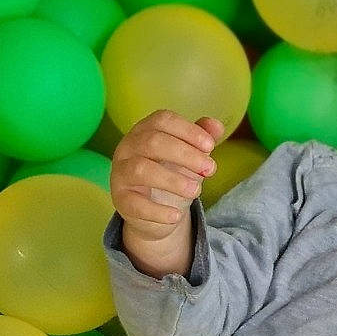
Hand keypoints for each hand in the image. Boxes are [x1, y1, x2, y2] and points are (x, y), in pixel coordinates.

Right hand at [111, 110, 222, 243]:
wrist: (155, 213)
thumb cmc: (171, 174)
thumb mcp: (190, 156)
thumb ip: (201, 139)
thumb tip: (216, 125)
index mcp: (144, 130)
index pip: (162, 120)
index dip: (188, 130)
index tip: (210, 146)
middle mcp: (127, 148)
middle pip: (152, 142)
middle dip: (186, 154)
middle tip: (210, 169)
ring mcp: (120, 173)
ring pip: (141, 169)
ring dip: (173, 180)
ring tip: (196, 190)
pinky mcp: (120, 200)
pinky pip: (135, 204)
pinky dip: (158, 211)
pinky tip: (176, 215)